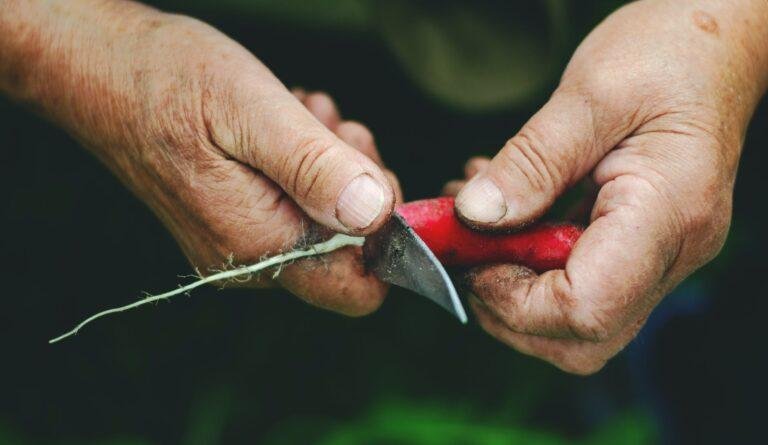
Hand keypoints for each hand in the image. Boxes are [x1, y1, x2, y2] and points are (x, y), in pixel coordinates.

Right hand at [1, 1, 399, 314]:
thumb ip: (315, 168)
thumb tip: (376, 216)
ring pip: (327, 222)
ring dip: (332, 165)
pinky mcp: (234, 220)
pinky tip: (287, 123)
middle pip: (349, 252)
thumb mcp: (252, 111)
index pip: (358, 288)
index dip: (386, 236)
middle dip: (358, 185)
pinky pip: (298, 205)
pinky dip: (308, 162)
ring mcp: (239, 243)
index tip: (370, 173)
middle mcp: (250, 259)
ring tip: (301, 117)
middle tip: (330, 131)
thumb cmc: (167, 79)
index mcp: (259, 243)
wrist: (99, 68)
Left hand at [451, 0, 767, 373]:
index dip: (514, 299)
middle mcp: (672, 253)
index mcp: (666, 214)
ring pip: (576, 325)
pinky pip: (577, 285)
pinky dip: (526, 264)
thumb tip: (475, 218)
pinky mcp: (639, 250)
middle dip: (506, 307)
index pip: (587, 307)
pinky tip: (502, 212)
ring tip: (476, 220)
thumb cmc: (667, 55)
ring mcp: (658, 258)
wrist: (714, 49)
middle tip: (466, 248)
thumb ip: (531, 161)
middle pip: (581, 338)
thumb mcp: (590, 93)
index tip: (472, 255)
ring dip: (509, 285)